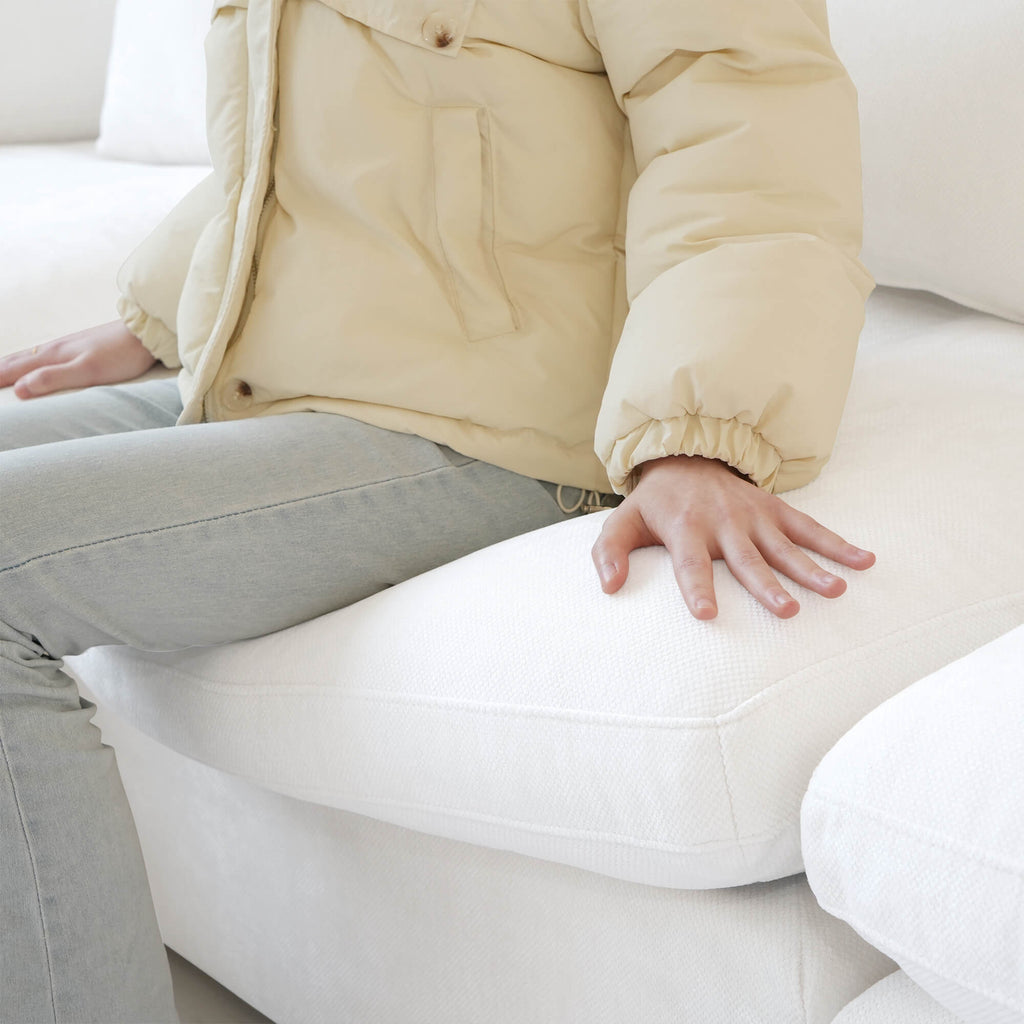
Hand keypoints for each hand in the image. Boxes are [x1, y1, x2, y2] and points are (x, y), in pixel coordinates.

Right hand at [0, 320, 156, 398]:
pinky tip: (35, 359)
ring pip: (29, 356)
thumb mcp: (87, 371)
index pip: (15, 370)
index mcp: (53, 357)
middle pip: (17, 361)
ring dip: (10, 363)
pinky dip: (29, 359)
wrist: (145, 333)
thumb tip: (20, 389)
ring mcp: (67, 345)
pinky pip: (44, 353)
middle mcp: (55, 349)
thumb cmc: (120, 355)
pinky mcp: (79, 345)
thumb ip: (54, 379)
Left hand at [592, 454, 874, 619]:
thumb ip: (609, 553)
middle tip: (787, 610)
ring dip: (811, 567)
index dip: (697, 588)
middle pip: (746, 559)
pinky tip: (863, 560)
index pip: (690, 563)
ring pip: (784, 546)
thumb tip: (610, 588)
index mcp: (684, 529)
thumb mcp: (622, 522)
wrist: (685, 457)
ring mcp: (753, 516)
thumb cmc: (654, 504)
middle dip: (766, 585)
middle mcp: (722, 523)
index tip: (706, 615)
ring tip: (835, 590)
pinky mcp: (774, 510)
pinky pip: (809, 528)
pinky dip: (837, 543)